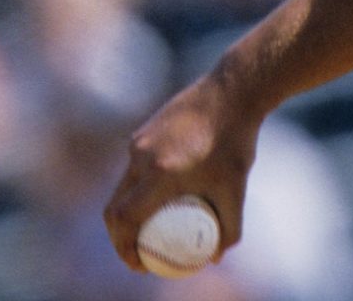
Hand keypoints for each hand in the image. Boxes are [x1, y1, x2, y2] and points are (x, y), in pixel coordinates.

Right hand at [102, 74, 264, 273]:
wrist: (235, 89)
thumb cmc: (238, 140)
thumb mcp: (237, 188)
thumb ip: (230, 226)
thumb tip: (217, 257)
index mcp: (159, 172)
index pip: (123, 219)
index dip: (123, 247)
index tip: (138, 263)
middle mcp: (142, 156)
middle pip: (115, 206)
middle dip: (120, 236)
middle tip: (138, 252)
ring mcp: (140, 140)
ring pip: (123, 185)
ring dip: (128, 210)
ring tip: (149, 226)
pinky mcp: (145, 129)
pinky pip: (135, 166)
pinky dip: (139, 187)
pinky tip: (162, 192)